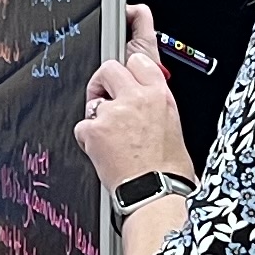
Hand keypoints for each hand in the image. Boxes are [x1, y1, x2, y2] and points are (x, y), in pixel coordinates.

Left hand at [72, 5, 190, 190]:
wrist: (156, 193)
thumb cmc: (167, 168)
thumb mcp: (171, 124)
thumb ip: (153, 103)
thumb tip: (140, 95)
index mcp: (160, 95)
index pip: (137, 60)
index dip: (128, 70)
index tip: (123, 78)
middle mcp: (137, 98)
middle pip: (109, 68)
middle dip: (104, 82)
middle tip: (105, 99)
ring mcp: (114, 113)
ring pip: (93, 100)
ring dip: (97, 115)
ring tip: (110, 138)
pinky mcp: (94, 130)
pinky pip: (82, 126)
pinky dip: (88, 138)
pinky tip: (104, 152)